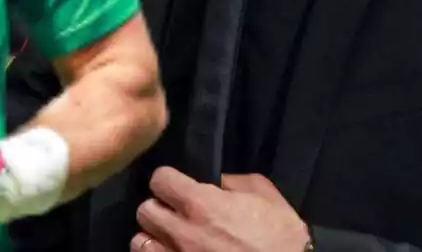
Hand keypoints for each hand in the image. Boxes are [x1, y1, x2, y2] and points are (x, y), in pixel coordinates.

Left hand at [131, 168, 309, 251]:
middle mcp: (183, 232)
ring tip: (170, 239)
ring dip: (153, 238)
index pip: (159, 179)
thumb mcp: (265, 196)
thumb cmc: (281, 237)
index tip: (177, 186)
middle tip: (175, 213)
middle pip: (145, 210)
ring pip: (140, 243)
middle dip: (159, 208)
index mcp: (202, 204)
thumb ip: (234, 182)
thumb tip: (216, 183)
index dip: (168, 181)